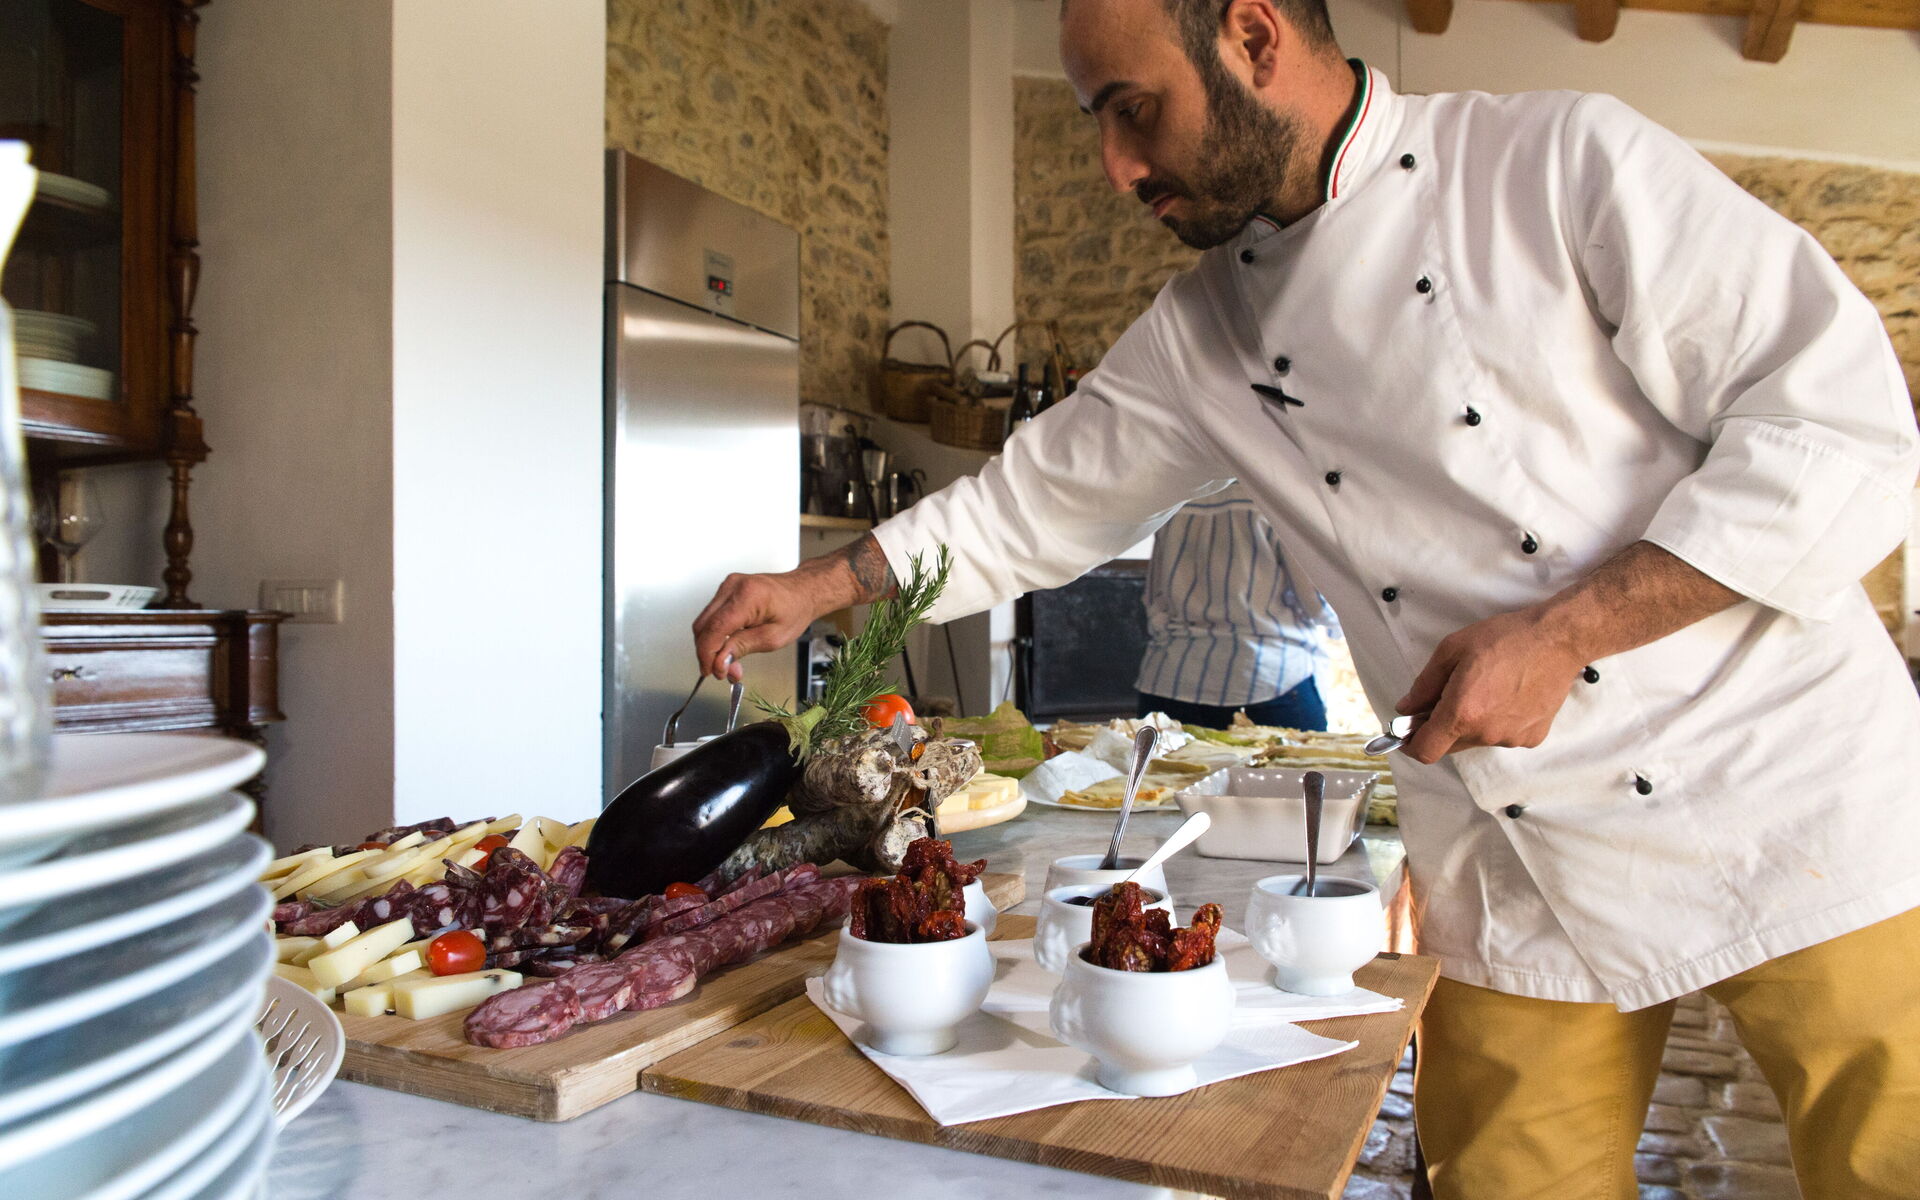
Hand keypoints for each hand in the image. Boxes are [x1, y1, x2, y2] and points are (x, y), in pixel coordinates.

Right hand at [691, 570, 825, 680]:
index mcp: (748, 597)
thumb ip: (742, 648)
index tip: (711, 672)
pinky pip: (711, 616)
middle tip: (723, 671)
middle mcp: (733, 587)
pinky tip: (727, 646)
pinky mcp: (726, 591)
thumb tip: (719, 662)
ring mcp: (727, 586)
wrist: (801, 592)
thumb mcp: (773, 638)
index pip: (714, 629)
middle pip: (703, 626)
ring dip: (710, 646)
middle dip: (708, 653)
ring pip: (704, 622)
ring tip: (729, 662)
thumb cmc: (795, 610)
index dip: (707, 654)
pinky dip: (714, 634)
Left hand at [1394, 605, 1586, 763]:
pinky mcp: (1532, 738)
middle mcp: (1486, 733)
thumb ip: (1425, 684)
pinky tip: (1508, 695)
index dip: (1411, 744)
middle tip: (1447, 697)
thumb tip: (1407, 708)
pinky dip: (1497, 722)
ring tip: (1487, 689)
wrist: (1558, 640)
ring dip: (1471, 723)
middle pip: (1450, 746)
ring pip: (1477, 740)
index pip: (1426, 751)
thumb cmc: (1505, 638)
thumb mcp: (1452, 650)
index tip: (1407, 733)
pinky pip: (1503, 736)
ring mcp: (1511, 738)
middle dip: (1441, 727)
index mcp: (1463, 713)